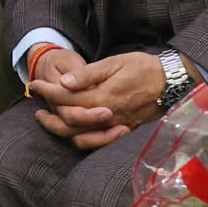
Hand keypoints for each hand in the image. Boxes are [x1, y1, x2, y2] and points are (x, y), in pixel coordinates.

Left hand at [29, 51, 167, 149]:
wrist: (171, 82)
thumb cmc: (143, 68)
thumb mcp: (115, 63)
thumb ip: (88, 74)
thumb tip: (64, 82)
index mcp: (103, 97)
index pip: (67, 99)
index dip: (48, 92)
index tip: (35, 85)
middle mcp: (107, 117)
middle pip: (69, 124)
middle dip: (49, 116)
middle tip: (35, 107)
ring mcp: (115, 127)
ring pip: (81, 138)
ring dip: (61, 131)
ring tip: (48, 120)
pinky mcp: (123, 132)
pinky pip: (97, 143)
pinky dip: (81, 140)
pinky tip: (73, 131)